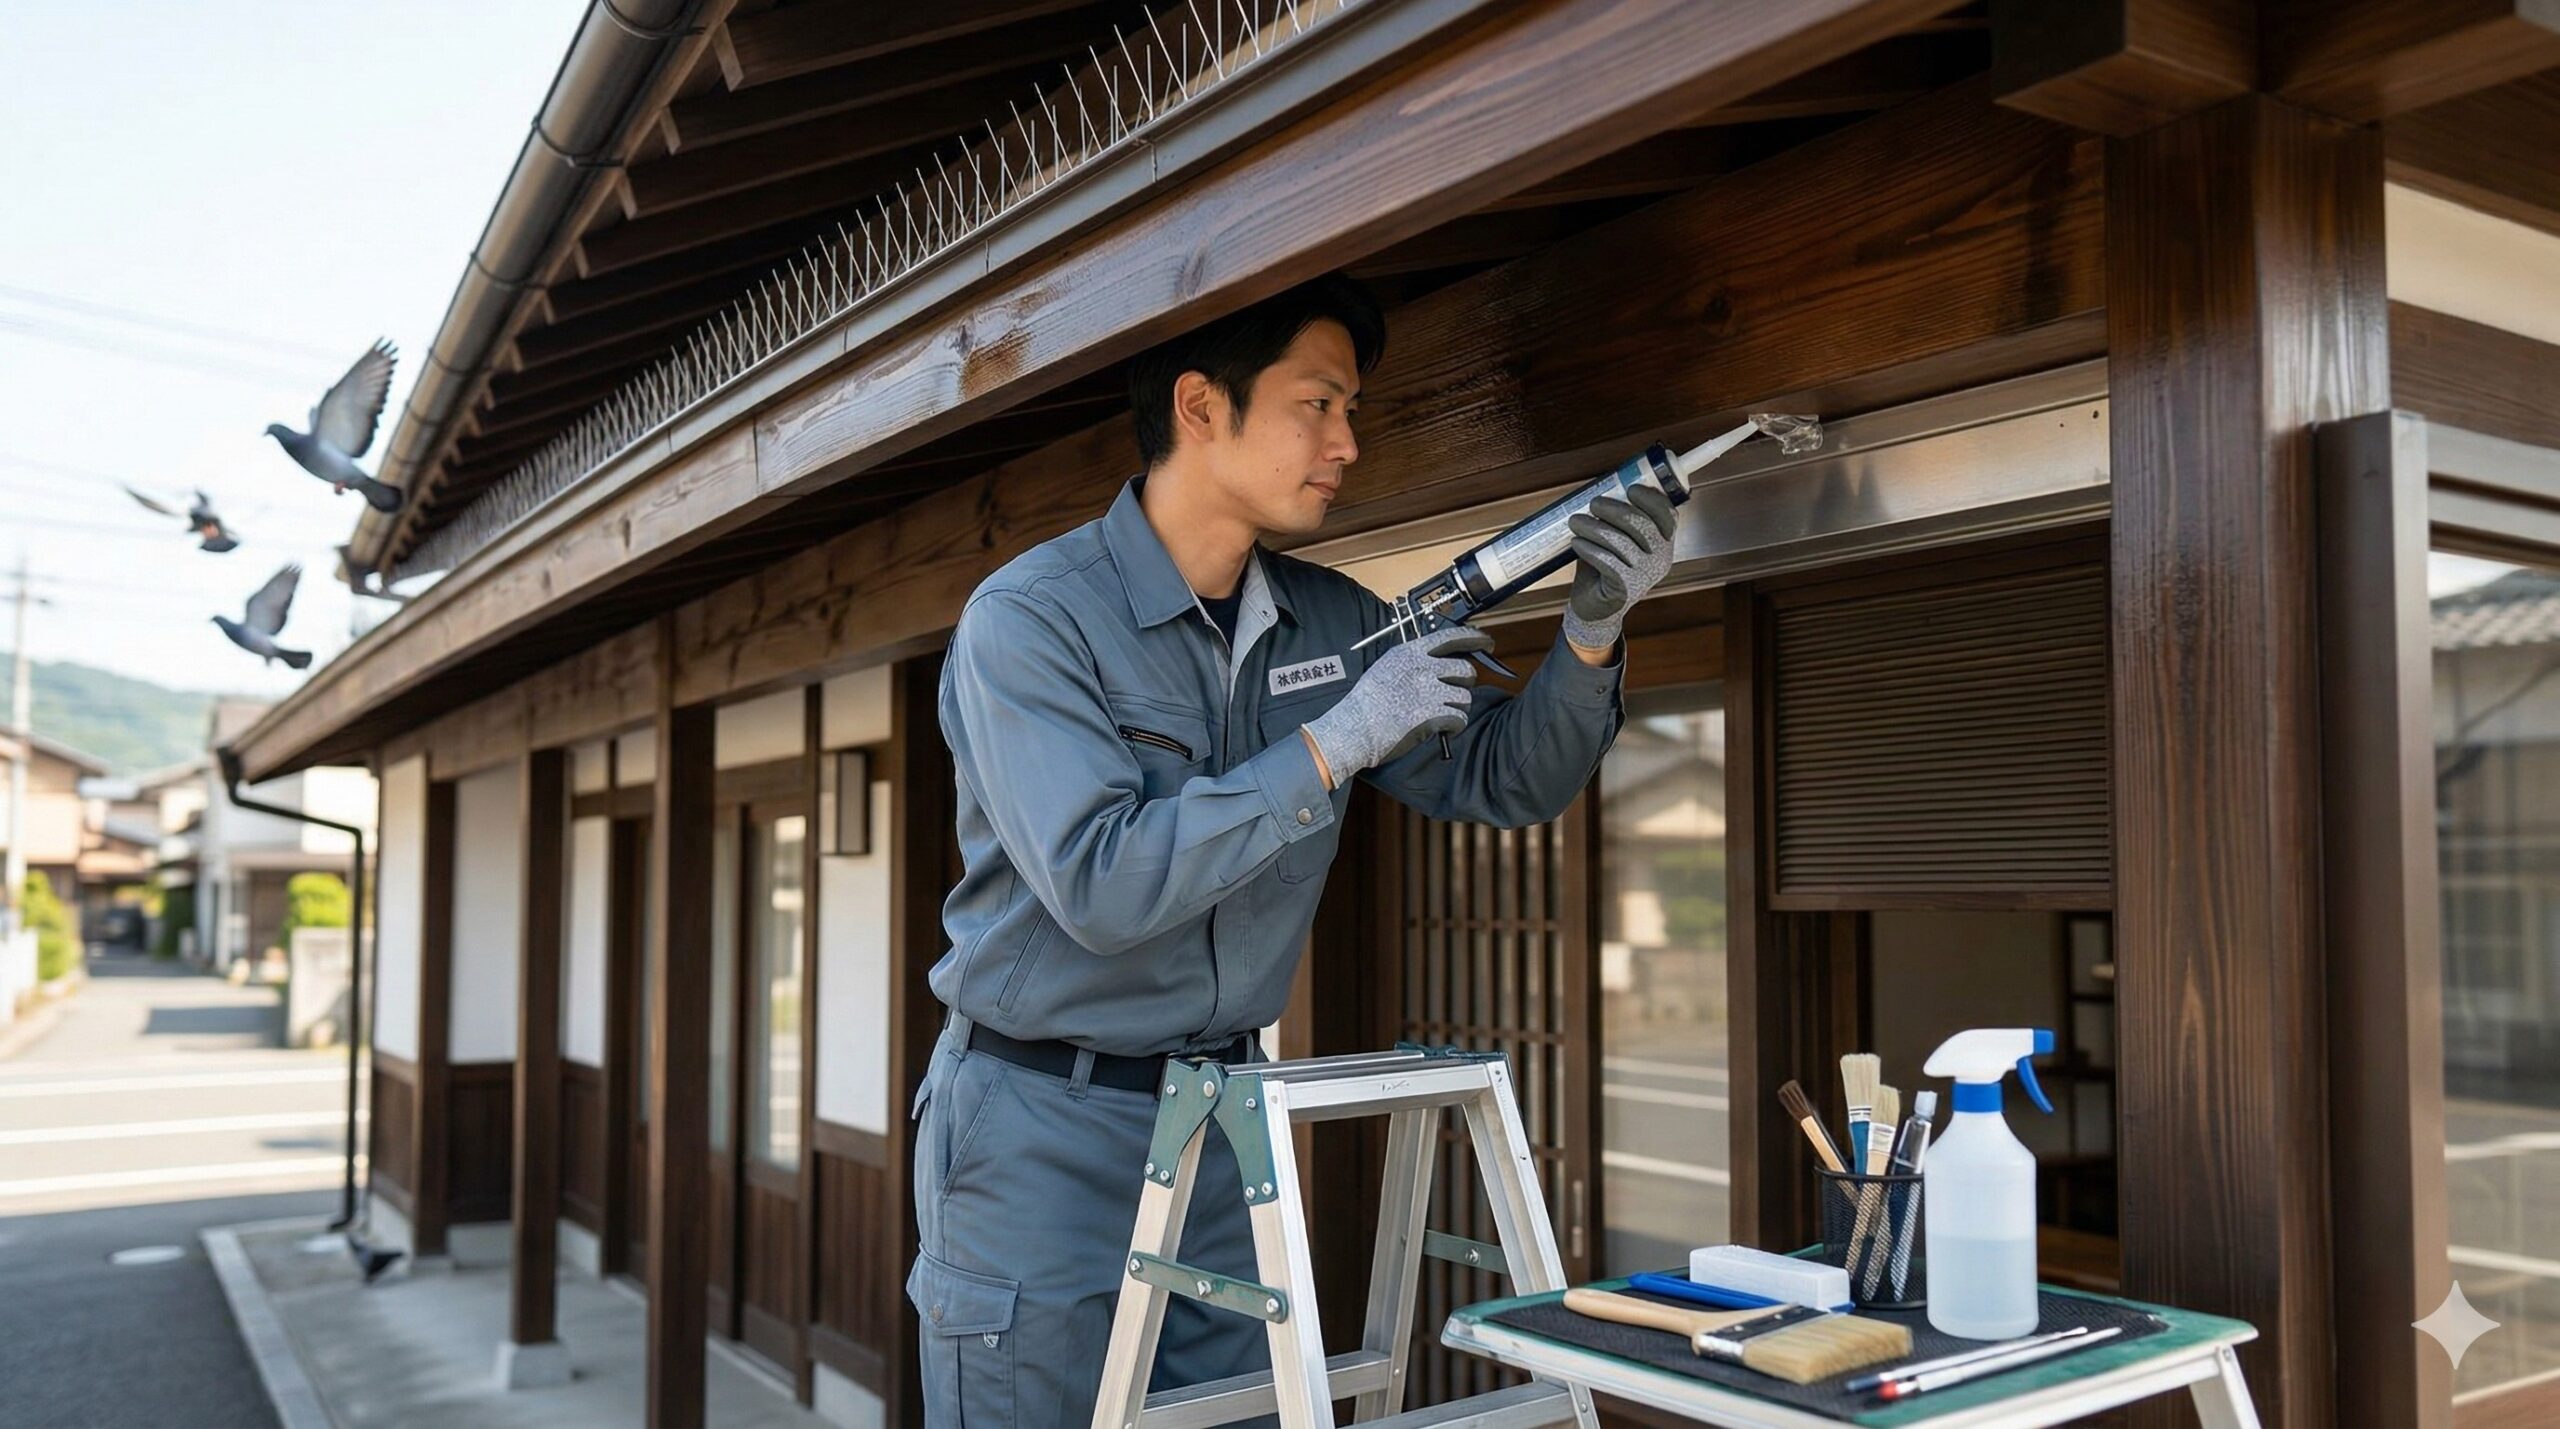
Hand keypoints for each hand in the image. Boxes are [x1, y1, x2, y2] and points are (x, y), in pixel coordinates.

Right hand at [1303, 624, 1492, 779]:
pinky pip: (1459, 719)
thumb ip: (1411, 663)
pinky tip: (1441, 729)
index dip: (1474, 638)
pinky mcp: (1432, 715)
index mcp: (1409, 653)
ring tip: (1440, 715)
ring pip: (1465, 697)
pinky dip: (1454, 726)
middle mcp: (1422, 668)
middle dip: (1464, 683)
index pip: (1450, 637)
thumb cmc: (1365, 704)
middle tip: (1453, 693)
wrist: (1353, 730)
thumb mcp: (1385, 669)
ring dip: (1457, 708)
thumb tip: (1438, 666)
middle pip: (1465, 670)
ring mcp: (1428, 691)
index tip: (1487, 641)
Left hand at [1561, 486, 1676, 651]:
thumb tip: (1601, 489)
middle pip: (1642, 526)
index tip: (1630, 489)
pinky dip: (1590, 549)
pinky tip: (1577, 543)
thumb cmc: (1603, 568)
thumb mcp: (1614, 541)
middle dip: (1615, 510)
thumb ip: (1615, 520)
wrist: (1594, 609)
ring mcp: (1644, 576)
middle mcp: (1660, 560)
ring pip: (1620, 543)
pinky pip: (1607, 562)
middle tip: (1593, 503)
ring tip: (1575, 521)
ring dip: (1594, 528)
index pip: (1667, 517)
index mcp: (1663, 544)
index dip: (1652, 500)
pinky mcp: (1625, 589)